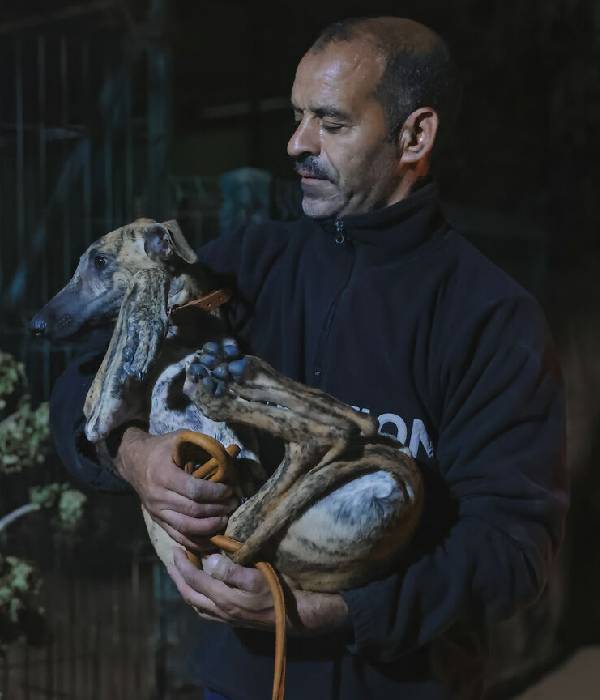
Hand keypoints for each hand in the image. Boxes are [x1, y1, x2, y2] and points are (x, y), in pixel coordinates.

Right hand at [116, 427, 237, 550]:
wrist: (134, 462)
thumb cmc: (161, 449)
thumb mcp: (180, 439)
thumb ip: (203, 446)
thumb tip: (231, 454)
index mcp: (163, 474)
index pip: (194, 490)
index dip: (215, 493)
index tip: (230, 490)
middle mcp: (158, 496)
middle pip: (193, 510)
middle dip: (217, 510)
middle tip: (233, 504)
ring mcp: (157, 511)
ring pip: (186, 527)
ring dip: (210, 527)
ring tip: (226, 520)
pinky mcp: (158, 521)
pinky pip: (178, 536)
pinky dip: (196, 542)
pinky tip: (212, 539)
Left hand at [168, 548, 348, 633]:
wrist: (295, 616)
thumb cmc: (278, 591)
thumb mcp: (256, 577)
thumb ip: (231, 571)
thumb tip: (208, 561)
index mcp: (223, 598)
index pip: (193, 579)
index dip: (181, 564)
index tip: (175, 547)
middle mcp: (220, 610)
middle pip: (189, 593)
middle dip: (177, 576)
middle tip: (172, 558)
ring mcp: (226, 617)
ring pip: (195, 603)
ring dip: (185, 587)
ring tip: (182, 572)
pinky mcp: (233, 619)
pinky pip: (205, 610)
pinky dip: (196, 597)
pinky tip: (201, 590)